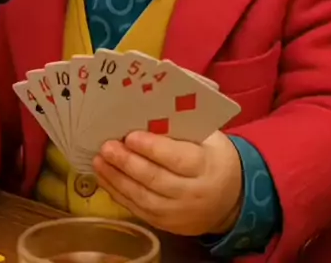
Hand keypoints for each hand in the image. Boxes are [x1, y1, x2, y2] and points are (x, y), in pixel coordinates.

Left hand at [93, 130, 242, 236]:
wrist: (231, 197)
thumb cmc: (213, 156)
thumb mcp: (208, 137)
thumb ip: (182, 125)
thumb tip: (150, 105)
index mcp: (205, 166)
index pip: (176, 159)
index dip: (152, 148)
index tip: (130, 136)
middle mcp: (193, 193)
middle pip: (156, 179)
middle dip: (128, 163)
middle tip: (106, 147)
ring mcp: (179, 213)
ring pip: (143, 198)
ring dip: (117, 180)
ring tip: (99, 161)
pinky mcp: (167, 225)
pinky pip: (139, 210)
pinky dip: (119, 194)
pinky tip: (105, 179)